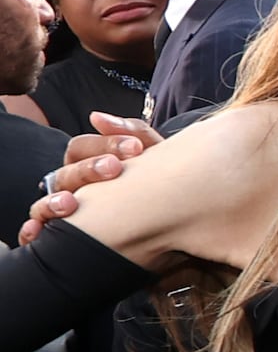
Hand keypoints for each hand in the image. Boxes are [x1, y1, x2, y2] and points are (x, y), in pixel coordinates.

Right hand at [20, 119, 154, 242]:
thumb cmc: (157, 186)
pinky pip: (38, 233)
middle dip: (89, 169)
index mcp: (88, 163)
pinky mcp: (58, 234)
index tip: (135, 148)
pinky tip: (37, 232)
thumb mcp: (153, 160)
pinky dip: (33, 231)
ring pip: (48, 202)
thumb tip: (96, 117)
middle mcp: (72, 185)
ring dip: (54, 201)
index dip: (106, 144)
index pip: (83, 147)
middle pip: (68, 173)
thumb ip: (135, 134)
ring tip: (71, 204)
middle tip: (114, 168)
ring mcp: (63, 209)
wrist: (171, 224)